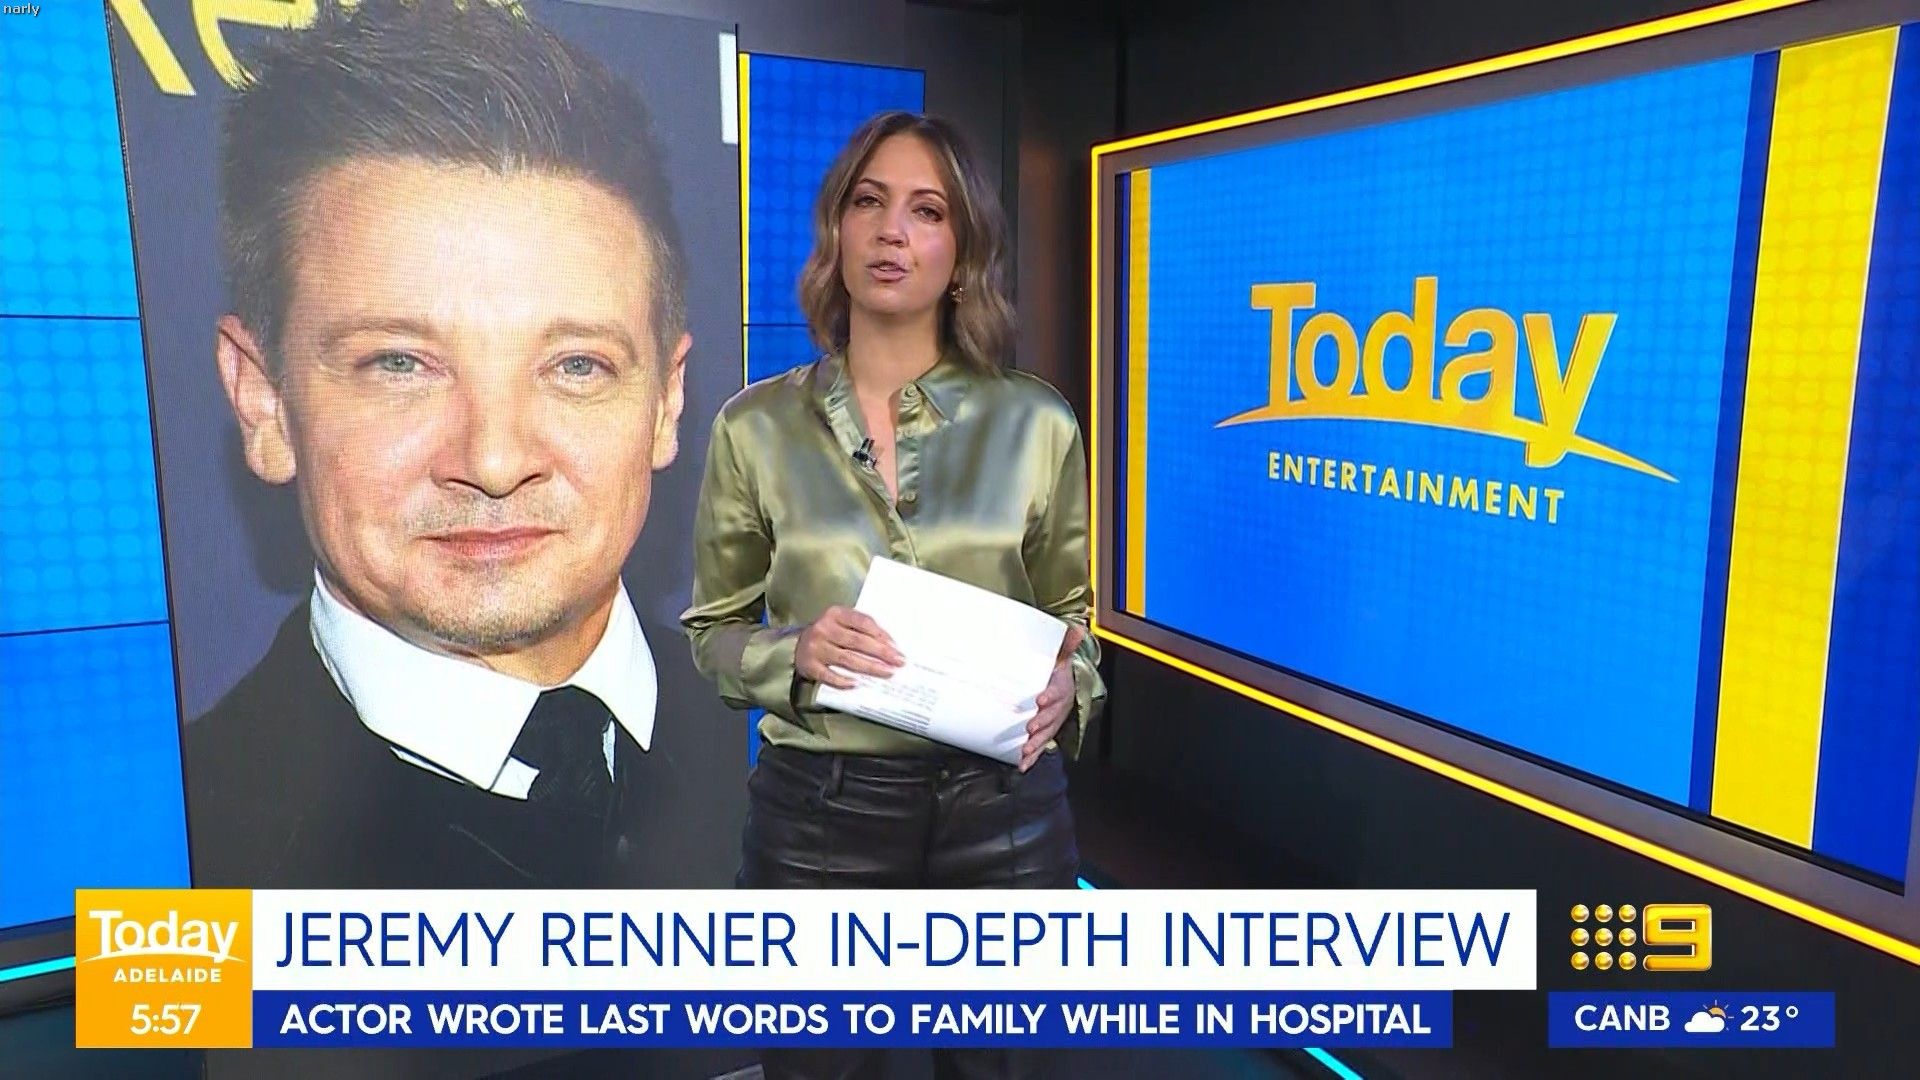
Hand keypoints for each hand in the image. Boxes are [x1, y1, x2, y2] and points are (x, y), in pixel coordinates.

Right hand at [795, 605, 903, 689]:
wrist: (796, 645)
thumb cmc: (829, 634)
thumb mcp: (842, 623)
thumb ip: (860, 629)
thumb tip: (890, 645)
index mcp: (835, 614)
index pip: (862, 622)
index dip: (881, 634)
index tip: (896, 647)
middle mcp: (824, 628)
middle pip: (857, 642)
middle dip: (881, 652)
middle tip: (899, 661)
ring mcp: (815, 647)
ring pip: (847, 659)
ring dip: (870, 667)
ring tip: (887, 672)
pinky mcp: (809, 665)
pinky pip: (829, 675)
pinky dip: (843, 680)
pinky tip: (858, 684)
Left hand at [1020, 625, 1084, 771]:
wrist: (1064, 686)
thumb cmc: (1058, 673)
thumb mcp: (1061, 656)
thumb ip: (1066, 643)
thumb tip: (1078, 628)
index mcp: (1062, 688)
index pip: (1058, 691)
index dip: (1051, 696)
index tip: (1041, 699)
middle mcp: (1059, 708)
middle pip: (1052, 717)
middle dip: (1042, 724)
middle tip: (1030, 727)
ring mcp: (1052, 723)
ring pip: (1046, 735)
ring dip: (1036, 744)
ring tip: (1026, 750)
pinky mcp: (1045, 733)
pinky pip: (1040, 747)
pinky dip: (1032, 758)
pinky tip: (1022, 765)